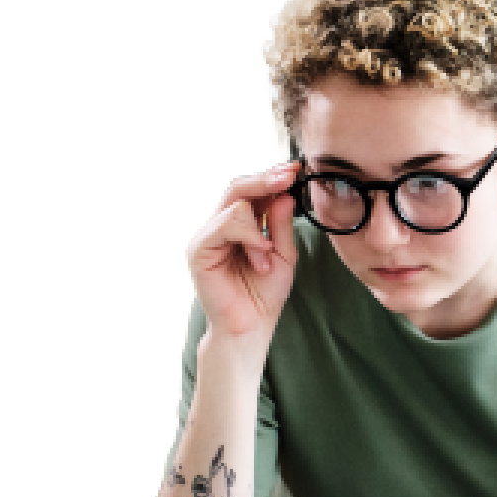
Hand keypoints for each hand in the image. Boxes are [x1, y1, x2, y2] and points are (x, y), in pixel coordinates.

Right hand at [186, 161, 299, 352]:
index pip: (252, 192)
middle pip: (238, 187)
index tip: (297, 170)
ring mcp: (207, 236)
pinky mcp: (199, 249)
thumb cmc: (264, 294)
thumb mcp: (284, 255)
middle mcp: (220, 226)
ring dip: (260, 228)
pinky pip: (225, 224)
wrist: (251, 326)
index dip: (273, 177)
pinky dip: (249, 236)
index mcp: (240, 225)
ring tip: (268, 256)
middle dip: (266, 180)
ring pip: (234, 203)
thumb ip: (282, 224)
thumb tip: (284, 192)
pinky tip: (260, 256)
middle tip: (290, 177)